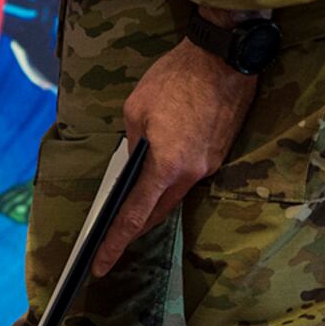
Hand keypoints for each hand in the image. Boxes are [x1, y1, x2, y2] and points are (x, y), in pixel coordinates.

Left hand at [91, 36, 257, 277]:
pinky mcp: (218, 153)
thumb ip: (133, 142)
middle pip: (157, 210)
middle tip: (111, 238)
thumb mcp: (137, 108)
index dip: (116, 242)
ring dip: (153, 200)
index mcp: (166, 167)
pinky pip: (188, 176)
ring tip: (130, 203)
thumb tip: (135, 159)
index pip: (136, 215)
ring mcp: (208, 166)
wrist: (223, 60)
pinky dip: (170, 179)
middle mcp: (191, 174)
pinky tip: (159, 170)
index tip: (101, 264)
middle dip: (134, 226)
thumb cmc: (175, 80)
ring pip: (174, 194)